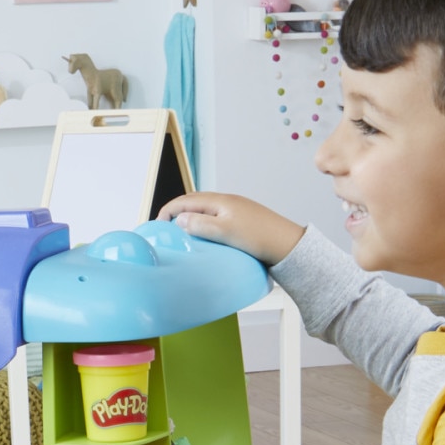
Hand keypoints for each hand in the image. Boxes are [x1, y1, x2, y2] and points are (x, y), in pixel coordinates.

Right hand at [159, 190, 306, 265]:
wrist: (287, 244)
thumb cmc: (258, 238)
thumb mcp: (224, 232)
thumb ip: (199, 224)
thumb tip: (179, 219)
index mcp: (220, 201)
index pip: (186, 200)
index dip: (168, 210)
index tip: (157, 224)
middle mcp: (227, 201)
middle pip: (194, 201)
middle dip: (176, 211)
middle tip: (165, 227)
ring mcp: (235, 209)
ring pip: (205, 208)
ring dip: (190, 216)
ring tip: (181, 232)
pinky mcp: (241, 218)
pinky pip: (215, 216)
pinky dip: (202, 222)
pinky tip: (203, 234)